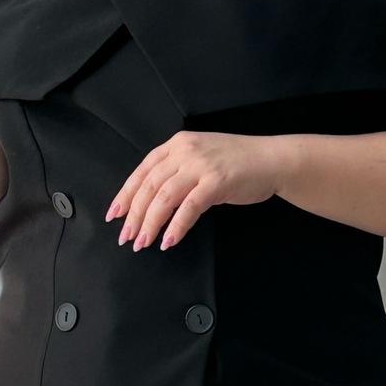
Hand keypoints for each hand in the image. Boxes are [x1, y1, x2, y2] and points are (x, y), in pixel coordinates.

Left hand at [106, 130, 295, 250]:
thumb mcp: (200, 158)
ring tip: (143, 242)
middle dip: (134, 215)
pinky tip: (169, 241)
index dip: (125, 194)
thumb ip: (177, 171)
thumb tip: (151, 200)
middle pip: (149, 186)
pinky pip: (189, 208)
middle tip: (126, 237)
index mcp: (177, 144)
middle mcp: (186, 151)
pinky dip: (176, 226)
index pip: (143, 171)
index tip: (114, 215)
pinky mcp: (216, 182)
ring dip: (150, 223)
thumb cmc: (237, 162)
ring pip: (164, 197)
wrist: (271, 160)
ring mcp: (201, 165)